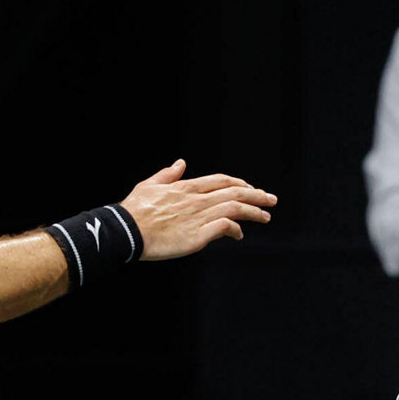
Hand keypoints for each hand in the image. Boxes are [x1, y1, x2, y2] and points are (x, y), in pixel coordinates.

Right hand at [120, 160, 275, 260]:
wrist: (126, 231)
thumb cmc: (134, 210)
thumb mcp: (149, 185)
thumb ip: (168, 175)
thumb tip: (180, 163)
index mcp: (186, 188)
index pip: (220, 181)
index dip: (239, 183)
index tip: (251, 188)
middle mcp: (196, 200)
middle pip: (234, 193)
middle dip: (256, 195)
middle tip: (271, 199)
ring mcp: (198, 217)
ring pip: (235, 208)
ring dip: (253, 211)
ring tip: (265, 216)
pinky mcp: (198, 236)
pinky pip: (225, 227)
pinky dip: (236, 229)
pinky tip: (239, 234)